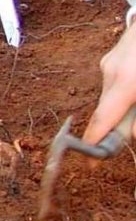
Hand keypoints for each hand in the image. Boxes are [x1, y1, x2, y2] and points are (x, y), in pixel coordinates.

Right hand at [82, 23, 135, 144]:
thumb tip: (132, 133)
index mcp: (126, 83)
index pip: (103, 120)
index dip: (94, 142)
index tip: (89, 161)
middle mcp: (111, 74)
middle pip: (106, 110)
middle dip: (115, 124)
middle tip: (126, 133)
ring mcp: (108, 64)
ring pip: (111, 97)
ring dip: (123, 106)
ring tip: (134, 99)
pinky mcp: (109, 59)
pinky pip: (113, 83)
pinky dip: (123, 92)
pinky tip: (135, 86)